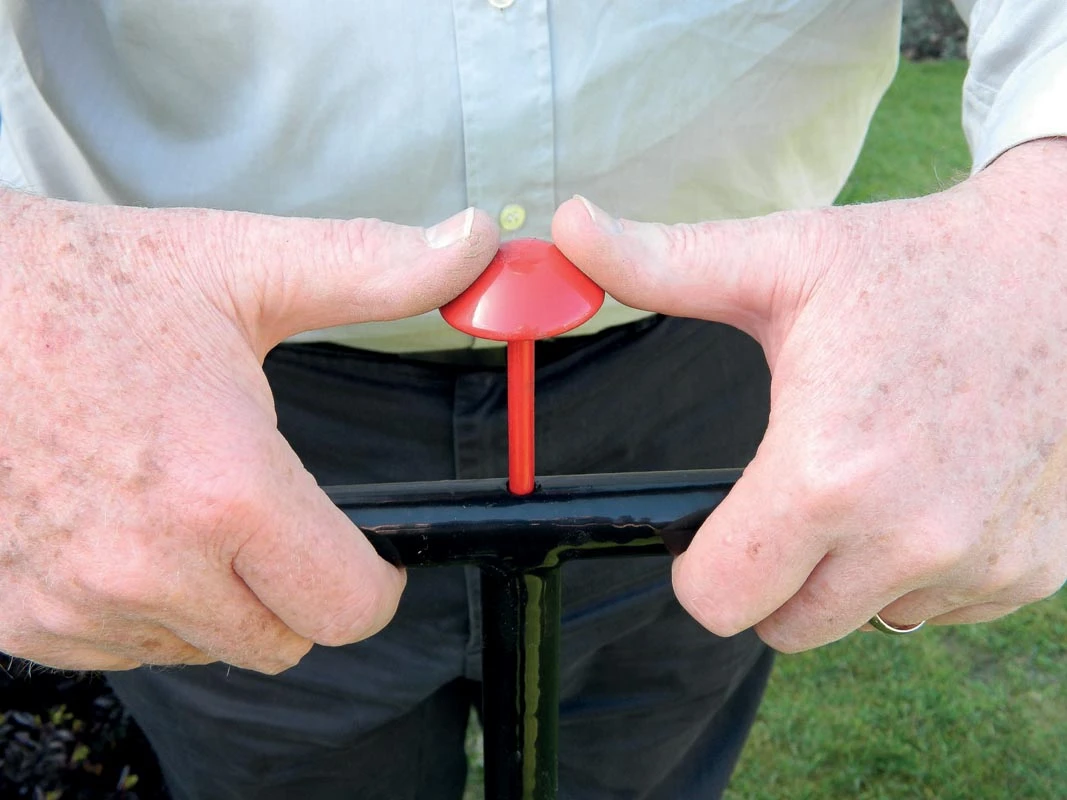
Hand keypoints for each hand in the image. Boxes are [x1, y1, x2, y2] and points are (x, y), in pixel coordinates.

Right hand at [0, 193, 497, 671]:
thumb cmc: (78, 285)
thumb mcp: (238, 265)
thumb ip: (371, 270)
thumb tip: (472, 246)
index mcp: (224, 488)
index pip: (346, 607)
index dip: (374, 585)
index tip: (370, 562)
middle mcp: (148, 566)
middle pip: (281, 641)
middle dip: (296, 589)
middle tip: (269, 516)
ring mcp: (74, 603)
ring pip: (200, 646)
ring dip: (213, 596)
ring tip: (178, 503)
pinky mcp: (16, 619)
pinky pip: (119, 647)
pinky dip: (138, 604)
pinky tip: (116, 526)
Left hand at [553, 138, 1066, 651]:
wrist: (1065, 270)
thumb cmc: (915, 265)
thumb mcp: (781, 260)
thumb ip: (661, 263)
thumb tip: (565, 226)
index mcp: (828, 473)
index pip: (720, 600)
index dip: (698, 570)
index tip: (708, 532)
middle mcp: (911, 538)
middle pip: (785, 626)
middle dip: (769, 574)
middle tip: (791, 494)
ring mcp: (979, 564)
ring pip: (861, 618)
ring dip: (847, 571)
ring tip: (872, 474)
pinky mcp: (1032, 574)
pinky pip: (935, 607)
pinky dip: (917, 568)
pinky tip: (933, 487)